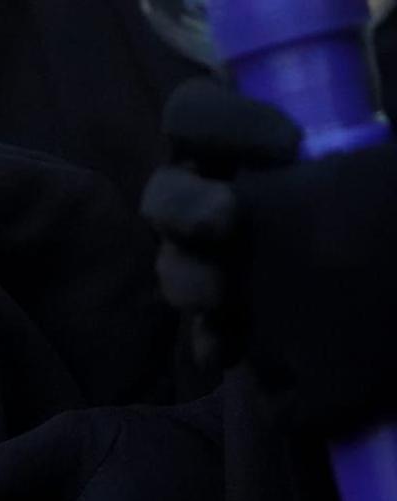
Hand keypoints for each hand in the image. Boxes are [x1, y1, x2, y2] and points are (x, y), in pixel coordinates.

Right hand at [144, 78, 396, 435]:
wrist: (386, 277)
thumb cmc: (375, 204)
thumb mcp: (368, 165)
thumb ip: (353, 151)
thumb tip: (370, 141)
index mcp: (231, 146)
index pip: (191, 114)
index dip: (218, 121)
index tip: (286, 144)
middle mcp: (204, 200)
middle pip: (162, 195)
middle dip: (183, 205)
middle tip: (224, 219)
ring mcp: (206, 263)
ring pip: (173, 266)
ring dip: (189, 277)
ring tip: (218, 294)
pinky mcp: (223, 322)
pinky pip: (199, 334)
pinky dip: (211, 341)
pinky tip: (229, 350)